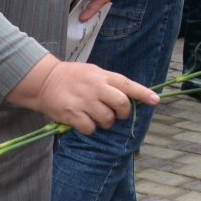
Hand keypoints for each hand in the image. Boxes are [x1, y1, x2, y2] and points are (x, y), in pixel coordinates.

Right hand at [7, 55, 158, 133]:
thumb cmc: (73, 77)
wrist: (44, 81)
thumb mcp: (94, 72)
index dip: (143, 93)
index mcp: (103, 76)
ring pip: (107, 119)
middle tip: (117, 114)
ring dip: (106, 122)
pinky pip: (90, 128)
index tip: (155, 100)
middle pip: (121, 104)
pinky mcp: (72, 114)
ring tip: (96, 116)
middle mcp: (96, 87)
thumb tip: (130, 98)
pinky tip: (84, 121)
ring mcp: (84, 101)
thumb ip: (111, 83)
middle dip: (123, 113)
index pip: (128, 85)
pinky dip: (90, 128)